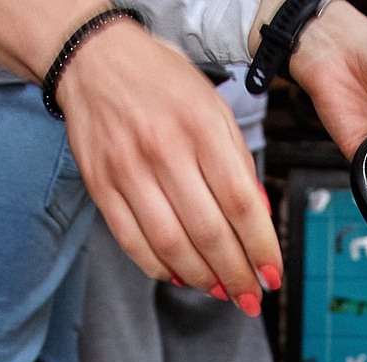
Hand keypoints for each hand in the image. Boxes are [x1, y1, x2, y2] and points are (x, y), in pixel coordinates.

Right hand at [59, 20, 280, 309]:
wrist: (94, 59)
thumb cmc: (161, 82)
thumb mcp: (213, 107)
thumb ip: (238, 161)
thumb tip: (257, 218)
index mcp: (200, 127)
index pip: (239, 202)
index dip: (260, 247)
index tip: (271, 274)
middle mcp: (163, 150)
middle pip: (208, 232)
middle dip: (235, 274)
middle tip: (250, 296)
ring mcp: (127, 170)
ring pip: (170, 245)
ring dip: (200, 278)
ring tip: (219, 290)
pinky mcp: (101, 186)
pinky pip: (132, 242)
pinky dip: (159, 268)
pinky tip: (179, 276)